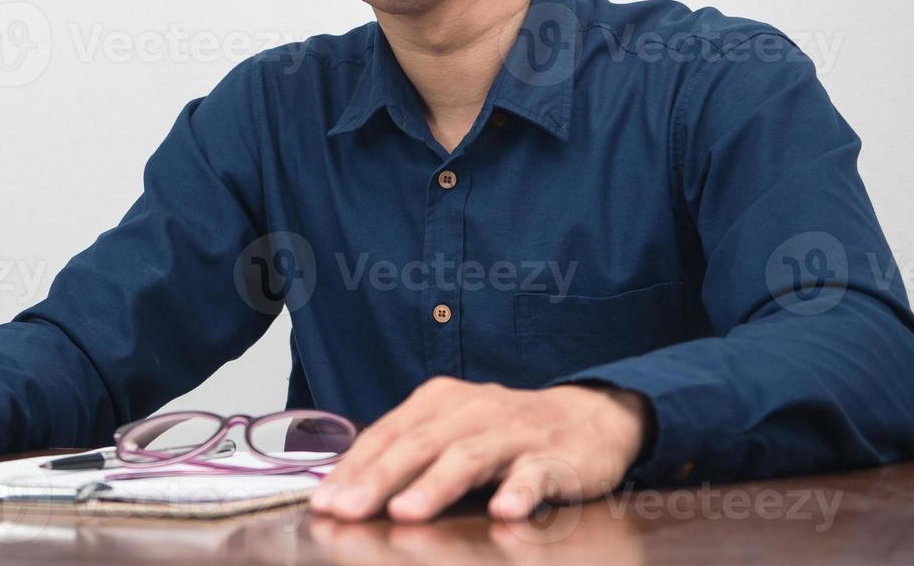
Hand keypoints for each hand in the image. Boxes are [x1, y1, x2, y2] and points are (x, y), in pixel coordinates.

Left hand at [310, 377, 652, 522]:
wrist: (588, 417)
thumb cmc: (503, 432)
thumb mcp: (451, 430)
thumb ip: (408, 454)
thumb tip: (347, 490)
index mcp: (438, 402)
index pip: (386, 434)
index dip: (353, 468)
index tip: (324, 501)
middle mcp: (471, 410)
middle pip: (417, 445)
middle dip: (378, 480)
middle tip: (347, 510)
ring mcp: (512, 433)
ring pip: (467, 458)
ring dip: (434, 485)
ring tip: (405, 512)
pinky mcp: (553, 456)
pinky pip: (534, 474)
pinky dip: (518, 491)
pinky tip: (503, 510)